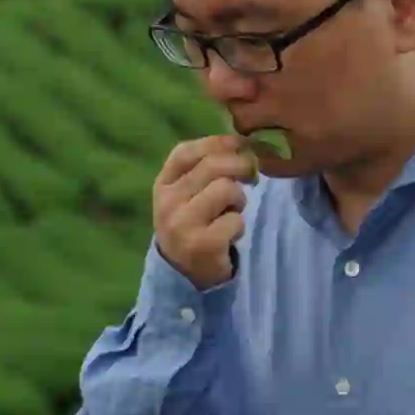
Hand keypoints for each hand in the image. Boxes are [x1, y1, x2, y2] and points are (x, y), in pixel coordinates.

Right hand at [153, 134, 256, 290]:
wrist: (182, 272)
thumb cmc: (191, 224)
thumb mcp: (185, 195)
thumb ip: (203, 169)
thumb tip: (239, 142)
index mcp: (163, 184)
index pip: (186, 151)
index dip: (217, 142)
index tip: (240, 144)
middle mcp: (168, 202)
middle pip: (213, 165)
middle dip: (240, 166)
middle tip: (251, 176)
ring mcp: (183, 224)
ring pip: (226, 189)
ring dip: (239, 200)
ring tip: (233, 212)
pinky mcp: (202, 244)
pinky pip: (235, 220)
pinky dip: (239, 226)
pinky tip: (229, 234)